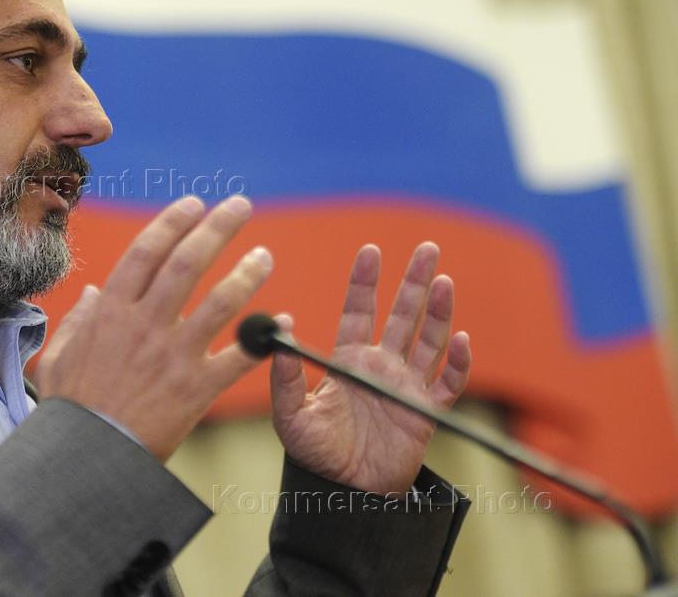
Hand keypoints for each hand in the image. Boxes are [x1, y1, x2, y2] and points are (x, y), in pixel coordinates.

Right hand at [36, 195, 269, 461]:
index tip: (195, 203)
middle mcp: (145, 324)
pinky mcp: (197, 388)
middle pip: (188, 262)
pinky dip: (265, 339)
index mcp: (111, 311)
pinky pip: (240, 358)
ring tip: (265, 255)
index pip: (147, 251)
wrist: (89, 457)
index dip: (173, 221)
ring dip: (248, 273)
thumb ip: (78, 320)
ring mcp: (173, 355)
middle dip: (218, 227)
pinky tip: (283, 323)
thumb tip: (95, 292)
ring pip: (220, 302)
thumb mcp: (58, 357)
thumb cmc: (71, 409)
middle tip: (241, 206)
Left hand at [270, 243, 471, 494]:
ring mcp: (406, 386)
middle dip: (415, 281)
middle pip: (403, 314)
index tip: (371, 249)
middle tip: (428, 247)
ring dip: (439, 310)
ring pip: (429, 340)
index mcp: (349, 360)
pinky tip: (457, 339)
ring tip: (443, 279)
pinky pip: (447, 383)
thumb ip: (285, 376)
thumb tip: (283, 329)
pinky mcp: (426, 411)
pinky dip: (455, 362)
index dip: (366, 281)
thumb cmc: (315, 454)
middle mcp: (381, 366)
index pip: (361, 310)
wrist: (344, 493)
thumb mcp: (290, 414)